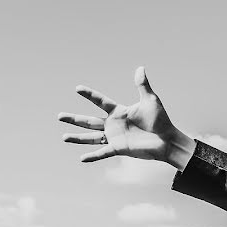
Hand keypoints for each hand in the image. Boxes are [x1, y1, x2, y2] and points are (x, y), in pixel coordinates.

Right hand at [58, 67, 195, 169]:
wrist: (167, 140)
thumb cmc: (161, 120)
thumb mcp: (150, 100)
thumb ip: (142, 85)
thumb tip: (140, 68)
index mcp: (118, 112)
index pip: (100, 101)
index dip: (89, 95)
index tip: (77, 88)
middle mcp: (113, 124)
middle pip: (89, 121)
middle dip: (74, 119)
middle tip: (59, 115)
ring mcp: (114, 137)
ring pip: (91, 137)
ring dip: (77, 138)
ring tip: (63, 137)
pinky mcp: (119, 149)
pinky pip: (103, 152)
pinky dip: (93, 156)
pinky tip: (82, 158)